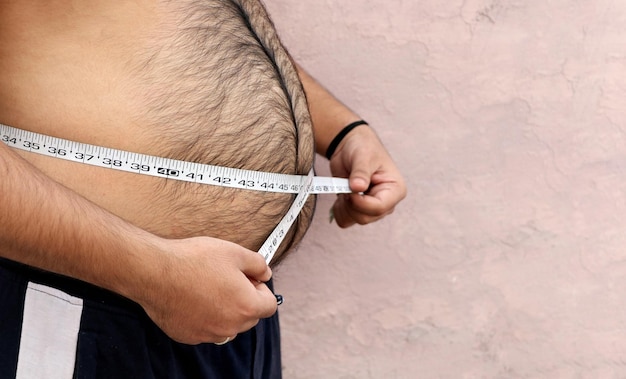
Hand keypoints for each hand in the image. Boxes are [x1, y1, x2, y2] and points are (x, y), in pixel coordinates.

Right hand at [135, 236, 276, 344]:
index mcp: (246, 306)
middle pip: (250, 316)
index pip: (270, 305)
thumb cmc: (194, 260)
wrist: (155, 272)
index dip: (261, 288)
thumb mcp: (234, 252)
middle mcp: (230, 326)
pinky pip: (206, 328)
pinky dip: (204, 316)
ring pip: (228, 324)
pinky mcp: (189, 336)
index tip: (247, 278)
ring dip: (225, 310)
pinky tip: (192, 297)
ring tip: (208, 287)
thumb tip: (266, 274)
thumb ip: (258, 264)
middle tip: (226, 278)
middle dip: (244, 299)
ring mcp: (208, 334)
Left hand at [328, 125, 406, 227]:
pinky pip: (345, 220)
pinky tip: (341, 195)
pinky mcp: (359, 210)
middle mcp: (386, 203)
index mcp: (395, 190)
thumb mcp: (363, 155)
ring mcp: (372, 208)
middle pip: (365, 217)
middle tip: (345, 184)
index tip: (350, 188)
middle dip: (350, 203)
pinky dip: (339, 210)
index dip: (360, 202)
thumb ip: (360, 172)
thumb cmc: (363, 147)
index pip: (379, 208)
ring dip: (343, 206)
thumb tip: (357, 187)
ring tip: (344, 187)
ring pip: (355, 220)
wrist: (351, 146)